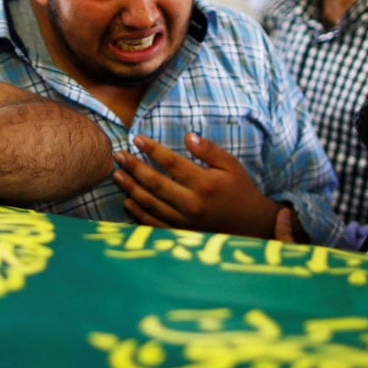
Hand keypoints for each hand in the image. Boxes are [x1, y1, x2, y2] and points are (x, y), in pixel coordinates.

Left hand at [113, 132, 278, 237]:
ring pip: (151, 204)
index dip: (152, 150)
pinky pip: (155, 223)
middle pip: (156, 184)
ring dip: (131, 188)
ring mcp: (185, 221)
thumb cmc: (240, 189)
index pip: (172, 163)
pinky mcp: (181, 232)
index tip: (137, 138)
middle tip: (118, 155)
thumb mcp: (231, 165)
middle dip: (134, 168)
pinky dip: (139, 213)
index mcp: (205, 184)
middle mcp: (193, 203)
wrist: (250, 225)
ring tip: (117, 174)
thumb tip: (188, 136)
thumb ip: (209, 150)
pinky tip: (127, 201)